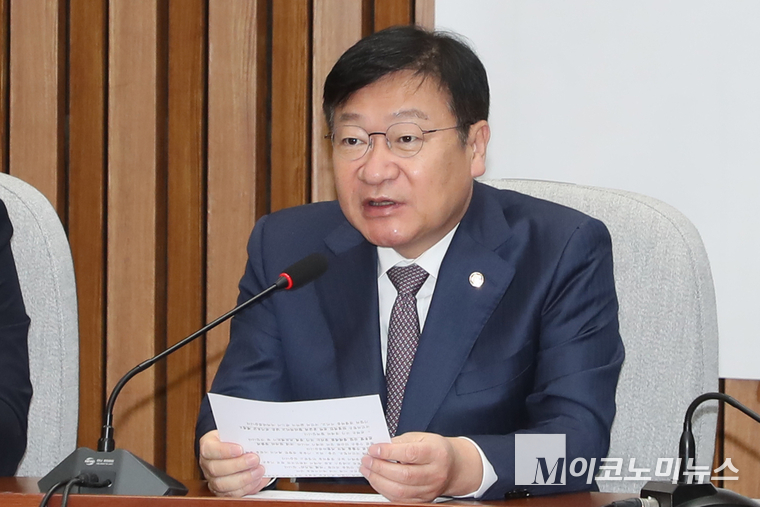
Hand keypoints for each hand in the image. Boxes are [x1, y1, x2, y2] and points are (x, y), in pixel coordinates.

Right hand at [198, 430, 268, 496]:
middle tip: (255, 459)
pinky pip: (232, 494)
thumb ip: (242, 436)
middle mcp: (207, 464)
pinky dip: (247, 487)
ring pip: (223, 485)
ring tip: (259, 470)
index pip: (210, 450)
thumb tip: (256, 441)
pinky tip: (257, 479)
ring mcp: (212, 479)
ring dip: (244, 479)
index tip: (240, 449)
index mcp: (208, 447)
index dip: (224, 451)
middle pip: (216, 469)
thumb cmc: (232, 439)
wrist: (228, 447)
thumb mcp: (234, 432)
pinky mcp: (221, 490)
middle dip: (238, 465)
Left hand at [359, 432, 482, 502]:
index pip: (410, 454)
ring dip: (378, 480)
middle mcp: (435, 473)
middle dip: (380, 467)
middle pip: (404, 475)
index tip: (373, 449)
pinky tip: (376, 480)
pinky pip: (400, 499)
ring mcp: (430, 489)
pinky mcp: (424, 500)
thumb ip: (401, 441)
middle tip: (366, 460)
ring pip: (400, 490)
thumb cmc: (435, 449)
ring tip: (367, 470)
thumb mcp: (422, 437)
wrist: (454, 467)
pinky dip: (384, 490)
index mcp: (436, 453)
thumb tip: (379, 448)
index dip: (389, 452)